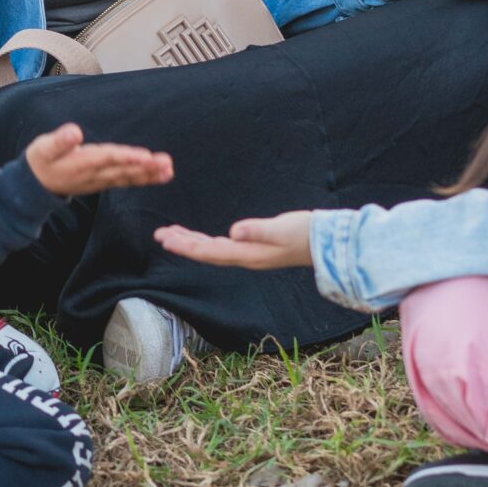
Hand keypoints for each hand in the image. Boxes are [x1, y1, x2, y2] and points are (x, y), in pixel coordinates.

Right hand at [24, 124, 173, 198]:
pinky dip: (144, 178)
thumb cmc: (41, 161)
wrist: (36, 185)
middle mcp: (94, 174)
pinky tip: (160, 175)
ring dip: (149, 175)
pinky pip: (127, 180)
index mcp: (81, 164)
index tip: (144, 156)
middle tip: (166, 164)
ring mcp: (100, 180)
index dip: (126, 157)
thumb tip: (74, 132)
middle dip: (145, 168)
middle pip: (123, 170)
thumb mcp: (43, 149)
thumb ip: (59, 141)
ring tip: (168, 170)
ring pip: (128, 178)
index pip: (107, 159)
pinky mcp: (104, 181)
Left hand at [154, 211, 314, 270]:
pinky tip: (200, 238)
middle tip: (158, 235)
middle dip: (182, 244)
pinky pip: (223, 247)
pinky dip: (206, 241)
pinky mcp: (256, 248)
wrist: (329, 242)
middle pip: (207, 253)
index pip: (210, 252)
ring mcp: (251, 254)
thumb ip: (258, 231)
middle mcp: (246, 257)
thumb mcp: (282, 229)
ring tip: (171, 234)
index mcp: (248, 254)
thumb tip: (234, 232)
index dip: (186, 246)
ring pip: (213, 250)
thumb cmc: (307, 233)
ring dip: (191, 242)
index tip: (165, 239)